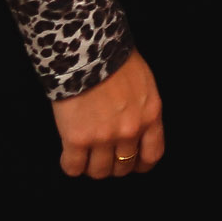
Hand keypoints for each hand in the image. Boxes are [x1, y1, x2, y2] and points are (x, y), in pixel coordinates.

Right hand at [50, 49, 162, 178]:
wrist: (89, 50)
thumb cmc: (116, 60)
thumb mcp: (144, 85)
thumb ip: (143, 110)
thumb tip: (136, 129)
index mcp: (150, 115)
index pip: (152, 155)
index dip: (140, 164)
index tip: (132, 163)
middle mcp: (130, 130)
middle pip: (123, 167)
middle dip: (113, 164)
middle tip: (103, 155)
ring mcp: (104, 137)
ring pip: (99, 172)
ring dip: (91, 166)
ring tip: (85, 154)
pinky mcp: (77, 139)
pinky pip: (73, 167)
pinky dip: (70, 165)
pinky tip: (69, 154)